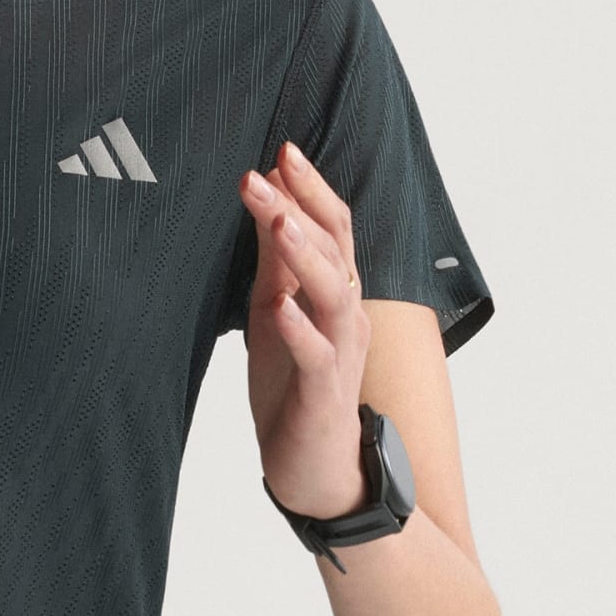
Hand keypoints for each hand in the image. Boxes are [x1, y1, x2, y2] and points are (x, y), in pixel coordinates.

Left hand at [236, 140, 370, 519]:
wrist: (314, 465)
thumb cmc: (293, 382)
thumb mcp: (274, 309)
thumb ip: (276, 259)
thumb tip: (268, 201)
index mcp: (334, 291)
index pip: (331, 228)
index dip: (309, 189)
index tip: (280, 150)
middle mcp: (346, 315)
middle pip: (335, 249)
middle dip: (302, 206)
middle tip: (269, 167)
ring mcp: (339, 353)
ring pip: (334, 295)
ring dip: (307, 256)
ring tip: (281, 221)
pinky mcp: (323, 393)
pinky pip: (318, 356)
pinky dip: (299, 329)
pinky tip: (279, 308)